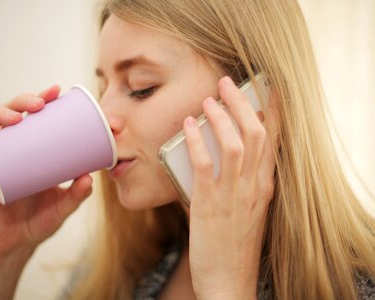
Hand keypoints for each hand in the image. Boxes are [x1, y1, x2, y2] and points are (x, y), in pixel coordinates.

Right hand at [0, 85, 92, 258]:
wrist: (21, 242)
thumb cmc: (43, 219)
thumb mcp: (65, 206)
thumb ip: (77, 194)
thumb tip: (89, 177)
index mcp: (34, 150)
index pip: (36, 118)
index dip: (43, 100)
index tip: (56, 91)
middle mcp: (14, 150)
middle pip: (12, 116)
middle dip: (22, 101)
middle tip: (40, 102)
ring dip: (0, 114)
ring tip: (16, 116)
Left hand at [185, 76, 278, 298]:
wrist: (227, 282)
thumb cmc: (232, 246)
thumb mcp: (243, 212)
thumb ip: (232, 185)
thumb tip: (208, 159)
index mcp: (264, 188)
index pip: (274, 142)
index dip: (271, 112)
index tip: (267, 89)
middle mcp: (254, 188)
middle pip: (257, 135)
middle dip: (242, 104)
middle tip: (228, 83)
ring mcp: (233, 195)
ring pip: (234, 144)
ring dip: (221, 117)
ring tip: (209, 98)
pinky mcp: (209, 204)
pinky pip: (204, 164)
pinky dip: (196, 141)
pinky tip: (187, 125)